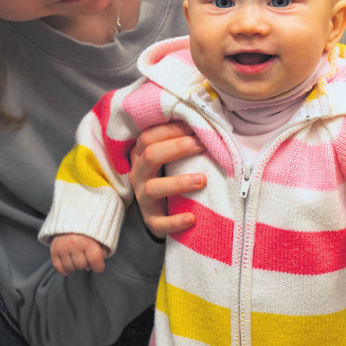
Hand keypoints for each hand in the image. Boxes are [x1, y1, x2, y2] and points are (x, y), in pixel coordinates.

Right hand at [50, 233, 107, 274]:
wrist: (73, 217)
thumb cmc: (90, 230)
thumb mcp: (102, 238)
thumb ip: (102, 253)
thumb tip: (90, 267)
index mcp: (88, 240)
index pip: (95, 261)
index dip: (99, 267)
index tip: (98, 265)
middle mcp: (74, 244)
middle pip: (82, 266)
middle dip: (85, 262)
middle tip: (85, 253)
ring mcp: (62, 247)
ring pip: (70, 268)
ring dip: (75, 265)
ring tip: (77, 255)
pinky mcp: (54, 250)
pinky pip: (59, 268)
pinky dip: (65, 269)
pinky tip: (69, 262)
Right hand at [129, 121, 206, 238]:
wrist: (162, 214)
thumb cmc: (170, 177)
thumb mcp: (170, 159)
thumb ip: (180, 143)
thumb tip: (208, 123)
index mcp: (141, 156)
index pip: (148, 137)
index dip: (171, 130)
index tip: (196, 128)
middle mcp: (138, 175)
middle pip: (150, 156)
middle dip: (178, 148)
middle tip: (202, 145)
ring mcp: (143, 199)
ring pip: (154, 188)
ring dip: (179, 183)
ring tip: (202, 180)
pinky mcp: (151, 220)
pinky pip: (160, 222)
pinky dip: (176, 221)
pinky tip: (192, 218)